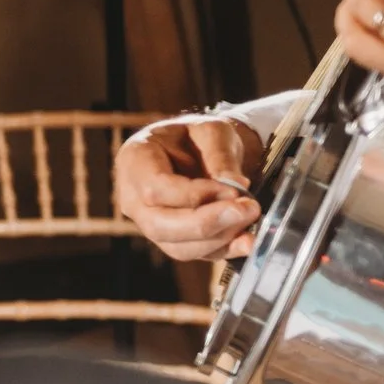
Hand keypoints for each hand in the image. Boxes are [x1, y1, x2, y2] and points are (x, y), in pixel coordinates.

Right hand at [114, 117, 265, 260]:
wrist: (198, 151)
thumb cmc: (197, 137)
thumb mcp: (211, 129)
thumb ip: (221, 154)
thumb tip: (237, 185)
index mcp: (135, 160)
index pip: (156, 188)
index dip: (195, 195)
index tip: (234, 190)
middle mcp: (133, 196)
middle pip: (159, 225)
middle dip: (207, 224)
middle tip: (247, 211)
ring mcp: (148, 222)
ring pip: (177, 246)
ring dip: (219, 238)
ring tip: (250, 217)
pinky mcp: (170, 239)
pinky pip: (193, 253)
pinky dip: (223, 250)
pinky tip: (246, 240)